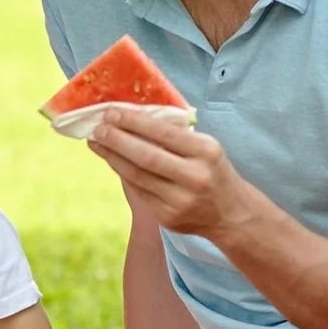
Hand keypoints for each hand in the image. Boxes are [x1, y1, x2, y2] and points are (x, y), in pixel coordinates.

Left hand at [89, 108, 250, 239]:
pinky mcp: (168, 216)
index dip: (134, 122)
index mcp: (207, 152)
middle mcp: (195, 176)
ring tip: (96, 143)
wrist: (231, 214)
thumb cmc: (213, 171)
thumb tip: (132, 117)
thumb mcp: (206, 148)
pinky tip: (111, 160)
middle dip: (117, 140)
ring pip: (137, 175)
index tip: (111, 112)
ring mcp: (181, 200)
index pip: (164, 133)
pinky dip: (122, 173)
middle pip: (146, 156)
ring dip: (112, 157)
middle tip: (97, 128)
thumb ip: (175, 135)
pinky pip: (138, 190)